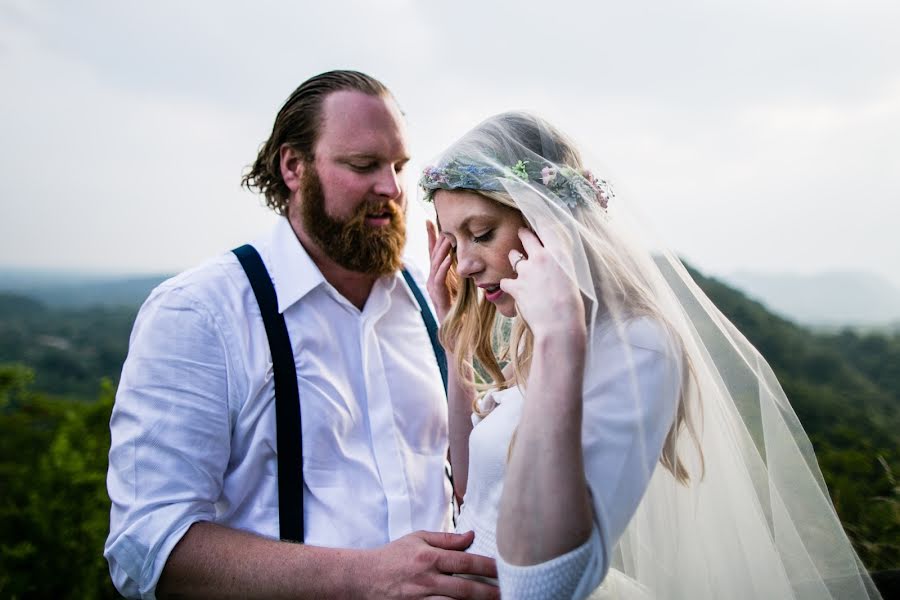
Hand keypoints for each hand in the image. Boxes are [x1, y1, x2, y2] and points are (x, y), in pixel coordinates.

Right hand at [363, 530, 497, 598]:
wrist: (362, 578)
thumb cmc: (392, 557)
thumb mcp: (417, 538)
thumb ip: (446, 539)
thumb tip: (471, 536)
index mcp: (430, 557)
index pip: (467, 563)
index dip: (489, 567)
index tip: (506, 570)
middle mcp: (427, 579)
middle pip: (466, 589)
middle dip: (490, 593)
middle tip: (508, 593)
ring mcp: (420, 599)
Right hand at [426, 220, 456, 322]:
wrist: (455, 331)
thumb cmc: (460, 311)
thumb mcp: (463, 287)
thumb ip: (463, 274)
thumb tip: (470, 260)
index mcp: (437, 276)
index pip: (434, 253)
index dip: (432, 237)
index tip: (429, 221)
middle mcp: (432, 280)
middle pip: (432, 255)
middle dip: (433, 238)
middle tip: (435, 222)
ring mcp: (432, 288)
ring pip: (434, 264)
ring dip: (441, 249)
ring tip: (447, 236)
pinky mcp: (437, 296)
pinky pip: (439, 279)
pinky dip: (443, 267)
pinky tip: (449, 258)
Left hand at [499, 227, 585, 341]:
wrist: (560, 326)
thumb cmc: (572, 307)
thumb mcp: (572, 279)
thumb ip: (560, 266)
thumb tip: (554, 264)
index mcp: (559, 254)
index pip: (546, 229)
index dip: (540, 222)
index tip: (536, 218)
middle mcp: (541, 257)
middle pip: (526, 236)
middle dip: (523, 234)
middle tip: (522, 232)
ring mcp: (526, 271)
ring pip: (513, 256)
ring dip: (515, 260)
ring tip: (519, 267)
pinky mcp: (515, 285)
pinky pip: (506, 281)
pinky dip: (509, 285)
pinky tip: (513, 291)